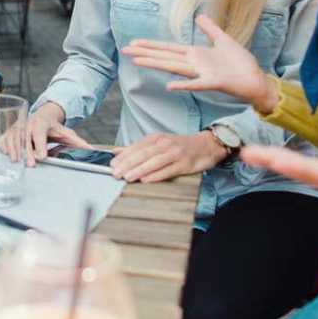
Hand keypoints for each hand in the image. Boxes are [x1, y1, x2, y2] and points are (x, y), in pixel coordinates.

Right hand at [1, 101, 92, 167]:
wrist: (43, 114)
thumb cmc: (53, 126)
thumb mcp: (66, 132)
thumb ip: (77, 142)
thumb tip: (91, 150)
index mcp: (42, 122)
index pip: (40, 132)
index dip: (40, 144)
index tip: (42, 156)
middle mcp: (28, 122)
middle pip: (25, 136)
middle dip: (26, 151)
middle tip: (30, 164)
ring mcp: (18, 126)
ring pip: (13, 136)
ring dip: (13, 149)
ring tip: (16, 162)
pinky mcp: (11, 131)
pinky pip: (4, 137)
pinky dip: (3, 145)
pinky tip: (4, 153)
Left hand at [110, 131, 227, 182]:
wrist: (206, 145)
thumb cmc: (179, 146)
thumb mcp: (157, 143)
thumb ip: (137, 148)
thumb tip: (116, 152)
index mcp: (156, 138)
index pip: (136, 147)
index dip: (123, 156)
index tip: (111, 164)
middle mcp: (164, 144)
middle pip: (143, 154)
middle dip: (127, 164)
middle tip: (115, 173)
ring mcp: (175, 153)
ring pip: (154, 162)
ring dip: (139, 170)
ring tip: (127, 177)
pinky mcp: (185, 164)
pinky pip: (168, 170)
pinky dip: (156, 175)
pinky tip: (146, 180)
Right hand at [121, 15, 278, 114]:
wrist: (257, 80)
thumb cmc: (241, 63)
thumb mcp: (224, 40)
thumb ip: (210, 29)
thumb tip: (199, 16)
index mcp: (196, 55)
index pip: (169, 49)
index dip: (151, 46)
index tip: (134, 43)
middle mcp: (195, 64)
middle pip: (165, 57)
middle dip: (145, 53)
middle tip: (125, 51)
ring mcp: (202, 74)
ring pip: (174, 68)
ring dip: (156, 64)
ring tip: (137, 61)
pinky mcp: (214, 82)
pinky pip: (196, 84)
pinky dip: (183, 85)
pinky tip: (169, 86)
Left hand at [241, 138, 317, 228]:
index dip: (303, 166)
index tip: (278, 160)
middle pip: (307, 172)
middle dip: (279, 162)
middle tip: (247, 153)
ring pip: (306, 171)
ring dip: (278, 162)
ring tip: (249, 153)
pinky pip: (313, 170)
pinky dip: (292, 162)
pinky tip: (272, 158)